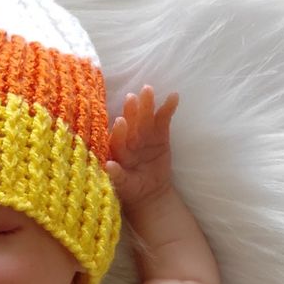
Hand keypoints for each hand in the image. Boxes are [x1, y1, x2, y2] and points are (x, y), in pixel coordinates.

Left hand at [106, 86, 178, 208]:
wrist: (150, 193)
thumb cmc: (131, 190)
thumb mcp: (124, 187)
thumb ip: (117, 176)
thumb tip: (109, 166)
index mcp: (117, 152)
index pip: (117, 140)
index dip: (119, 132)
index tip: (120, 122)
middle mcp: (129, 140)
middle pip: (130, 124)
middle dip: (131, 112)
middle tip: (131, 98)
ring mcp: (144, 136)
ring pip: (145, 118)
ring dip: (147, 104)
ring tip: (148, 90)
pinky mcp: (160, 134)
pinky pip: (163, 119)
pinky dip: (168, 108)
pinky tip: (173, 96)